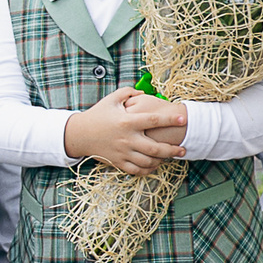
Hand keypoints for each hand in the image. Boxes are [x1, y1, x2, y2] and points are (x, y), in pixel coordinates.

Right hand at [65, 87, 187, 175]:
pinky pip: (137, 170)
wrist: (79, 134)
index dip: (170, 119)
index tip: (183, 119)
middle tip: (183, 149)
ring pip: (148, 161)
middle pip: (156, 148)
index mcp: (127, 122)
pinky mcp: (118, 162)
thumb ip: (129, 92)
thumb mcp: (111, 99)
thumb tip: (144, 92)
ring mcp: (122, 152)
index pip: (154, 120)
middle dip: (172, 150)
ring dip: (162, 161)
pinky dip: (148, 169)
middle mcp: (127, 139)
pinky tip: (154, 165)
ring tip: (169, 157)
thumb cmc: (97, 115)